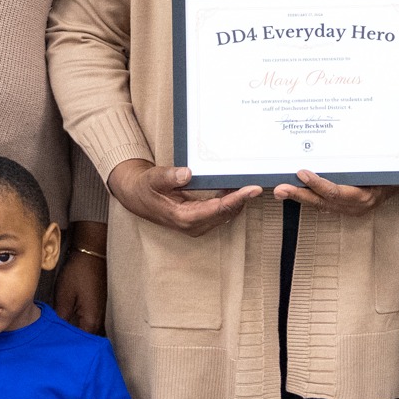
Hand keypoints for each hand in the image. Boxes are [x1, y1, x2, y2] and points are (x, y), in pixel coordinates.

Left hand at [55, 222, 106, 334]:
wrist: (92, 254)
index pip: (78, 342)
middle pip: (84, 338)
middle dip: (69, 339)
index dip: (64, 344)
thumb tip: (55, 334)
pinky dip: (80, 323)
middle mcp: (100, 319)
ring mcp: (102, 313)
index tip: (50, 344)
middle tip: (52, 339)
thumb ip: (61, 318)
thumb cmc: (79, 272)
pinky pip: (89, 321)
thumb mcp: (64, 295)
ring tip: (58, 331)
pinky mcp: (99, 306)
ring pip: (87, 330)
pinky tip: (69, 319)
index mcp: (91, 319)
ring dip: (75, 332)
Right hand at [107, 159, 260, 237]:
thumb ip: (169, 177)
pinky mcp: (200, 219)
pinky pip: (222, 211)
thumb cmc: (146, 187)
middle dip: (245, 199)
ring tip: (255, 183)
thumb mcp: (153, 179)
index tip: (253, 189)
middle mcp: (194, 225)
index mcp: (184, 217)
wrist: (137, 196)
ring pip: (227, 214)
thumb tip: (187, 173)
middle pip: (227, 212)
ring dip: (241, 200)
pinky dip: (233, 201)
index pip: (218, 209)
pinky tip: (240, 187)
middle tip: (261, 181)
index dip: (237, 199)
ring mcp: (198, 224)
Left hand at [273, 170, 398, 215]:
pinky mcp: (344, 208)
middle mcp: (355, 207)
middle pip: (322, 201)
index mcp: (364, 196)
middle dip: (299, 195)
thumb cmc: (394, 171)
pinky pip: (323, 203)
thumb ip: (365, 161)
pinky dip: (309, 197)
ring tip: (280, 190)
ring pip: (320, 204)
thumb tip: (346, 144)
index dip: (317, 183)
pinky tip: (294, 191)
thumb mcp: (382, 166)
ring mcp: (350, 210)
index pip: (336, 192)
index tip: (302, 172)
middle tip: (279, 189)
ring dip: (299, 197)